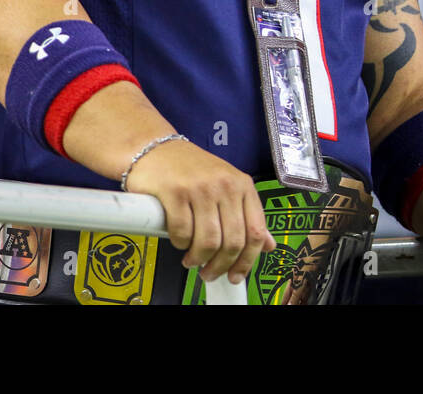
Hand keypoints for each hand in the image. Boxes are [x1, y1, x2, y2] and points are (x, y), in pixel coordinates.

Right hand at [124, 139, 275, 284]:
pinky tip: (179, 240)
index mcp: (242, 184)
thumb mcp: (226, 185)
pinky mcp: (175, 192)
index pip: (255, 232)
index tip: (236, 275)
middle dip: (220, 266)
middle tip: (209, 273)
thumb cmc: (190, 169)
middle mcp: (225, 185)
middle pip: (232, 241)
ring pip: (208, 242)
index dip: (247, 261)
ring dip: (198, 259)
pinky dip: (180, 243)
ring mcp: (200, 188)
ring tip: (191, 259)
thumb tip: (267, 245)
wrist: (155, 148)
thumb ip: (247, 214)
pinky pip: (182, 233)